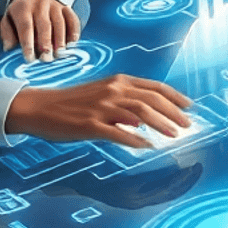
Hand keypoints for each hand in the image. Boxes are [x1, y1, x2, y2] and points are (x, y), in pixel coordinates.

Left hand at [0, 0, 80, 62]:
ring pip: (60, 23)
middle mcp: (40, 5)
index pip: (26, 27)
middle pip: (45, 25)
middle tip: (46, 58)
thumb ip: (7, 33)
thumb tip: (9, 47)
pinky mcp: (66, 8)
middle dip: (46, 43)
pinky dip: (74, 31)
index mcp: (23, 8)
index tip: (30, 58)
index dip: (28, 43)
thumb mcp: (8, 18)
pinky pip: (72, 19)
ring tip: (59, 54)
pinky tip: (72, 43)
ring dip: (60, 40)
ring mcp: (55, 6)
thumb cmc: (20, 12)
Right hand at [5, 73, 192, 149]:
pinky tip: (147, 146)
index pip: (154, 87)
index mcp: (118, 81)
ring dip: (160, 124)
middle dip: (173, 112)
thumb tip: (149, 113)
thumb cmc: (72, 102)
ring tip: (173, 135)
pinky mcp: (90, 125)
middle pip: (152, 99)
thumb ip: (125, 98)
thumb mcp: (102, 92)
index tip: (189, 106)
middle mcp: (113, 90)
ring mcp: (102, 107)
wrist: (39, 107)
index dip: (174, 97)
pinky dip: (135, 139)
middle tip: (187, 125)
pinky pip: (118, 133)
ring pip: (140, 113)